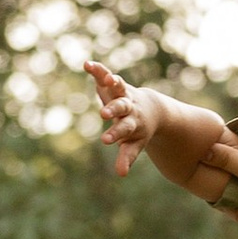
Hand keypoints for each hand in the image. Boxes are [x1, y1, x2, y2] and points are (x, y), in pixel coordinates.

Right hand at [85, 58, 161, 176]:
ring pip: (119, 86)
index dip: (115, 134)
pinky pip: (106, 74)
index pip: (124, 130)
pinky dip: (98, 70)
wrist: (151, 109)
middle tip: (104, 115)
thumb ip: (127, 157)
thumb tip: (121, 174)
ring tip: (107, 79)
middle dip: (114, 110)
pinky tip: (87, 64)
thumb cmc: (138, 130)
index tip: (105, 140)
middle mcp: (129, 107)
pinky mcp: (116, 83)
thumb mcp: (134, 144)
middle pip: (122, 107)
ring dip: (113, 82)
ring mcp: (123, 93)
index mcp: (133, 124)